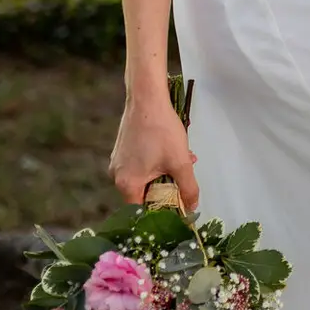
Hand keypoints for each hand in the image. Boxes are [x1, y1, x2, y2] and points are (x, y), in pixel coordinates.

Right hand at [109, 94, 199, 209]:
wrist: (147, 98)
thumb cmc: (161, 130)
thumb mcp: (180, 162)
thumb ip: (188, 188)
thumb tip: (192, 206)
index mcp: (127, 184)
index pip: (142, 211)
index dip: (160, 211)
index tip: (176, 205)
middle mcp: (117, 175)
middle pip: (143, 193)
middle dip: (166, 188)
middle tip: (183, 179)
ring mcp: (118, 161)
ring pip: (144, 177)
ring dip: (164, 173)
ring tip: (183, 160)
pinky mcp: (122, 149)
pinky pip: (139, 164)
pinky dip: (156, 162)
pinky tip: (172, 151)